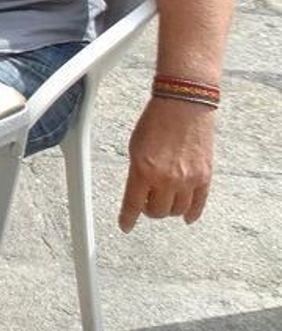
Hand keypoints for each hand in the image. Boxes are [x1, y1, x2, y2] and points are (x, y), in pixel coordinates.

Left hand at [117, 96, 216, 231]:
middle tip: (146, 203)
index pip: (132, 204)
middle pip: (157, 212)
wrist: (183, 105)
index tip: (125, 226)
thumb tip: (138, 191)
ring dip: (168, 210)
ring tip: (164, 202)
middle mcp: (166, 178)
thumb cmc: (156, 121)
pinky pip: (199, 204)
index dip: (127, 219)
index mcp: (143, 169)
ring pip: (177, 211)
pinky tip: (186, 216)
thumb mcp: (135, 147)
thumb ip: (137, 172)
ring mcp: (188, 179)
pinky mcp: (205, 176)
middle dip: (149, 210)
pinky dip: (192, 213)